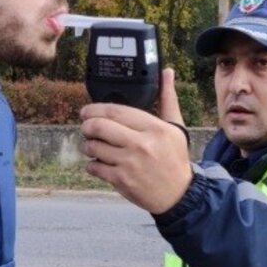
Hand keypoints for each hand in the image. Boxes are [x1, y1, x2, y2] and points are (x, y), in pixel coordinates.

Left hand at [79, 68, 193, 213]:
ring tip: (93, 146)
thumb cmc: (175, 158)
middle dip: (87, 126)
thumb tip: (167, 72)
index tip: (87, 111)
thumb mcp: (175, 127)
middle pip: (99, 127)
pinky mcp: (121, 181)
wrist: (180, 194)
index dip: (95, 109)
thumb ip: (167, 98)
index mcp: (154, 128)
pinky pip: (95, 168)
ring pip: (94, 148)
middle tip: (86, 128)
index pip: (115, 111)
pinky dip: (92, 165)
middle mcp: (141, 144)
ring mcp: (130, 164)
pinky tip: (99, 163)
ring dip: (89, 145)